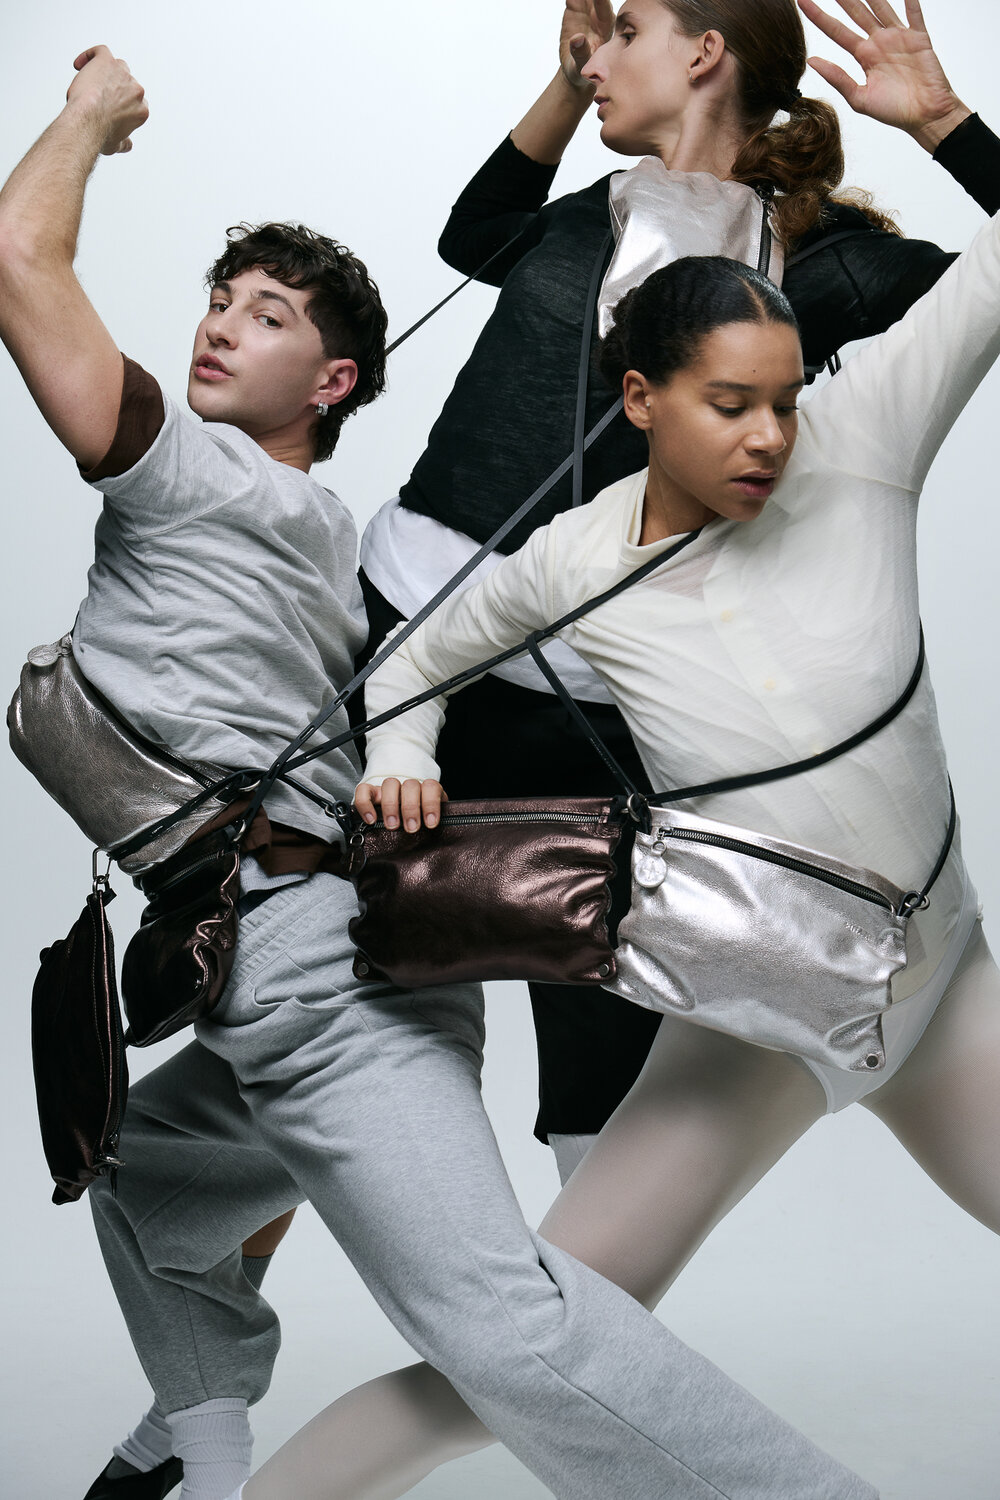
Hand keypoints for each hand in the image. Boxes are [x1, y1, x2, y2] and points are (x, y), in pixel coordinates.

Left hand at [66, 45, 147, 154]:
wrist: (87, 121)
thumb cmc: (100, 134)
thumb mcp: (116, 144)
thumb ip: (124, 142)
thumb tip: (128, 145)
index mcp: (141, 109)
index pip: (134, 100)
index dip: (121, 102)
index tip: (107, 106)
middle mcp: (136, 90)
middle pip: (126, 81)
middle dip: (113, 86)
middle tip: (96, 94)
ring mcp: (122, 73)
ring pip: (115, 66)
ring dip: (103, 71)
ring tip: (87, 79)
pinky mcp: (106, 61)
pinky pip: (100, 51)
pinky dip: (89, 56)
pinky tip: (79, 65)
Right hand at [354, 777, 445, 831]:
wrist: (402, 816)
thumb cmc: (418, 821)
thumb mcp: (428, 821)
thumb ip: (431, 823)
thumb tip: (435, 838)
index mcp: (426, 790)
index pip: (431, 787)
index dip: (431, 804)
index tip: (430, 823)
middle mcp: (407, 786)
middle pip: (410, 785)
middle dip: (411, 808)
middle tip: (411, 828)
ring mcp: (388, 788)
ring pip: (390, 784)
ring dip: (391, 805)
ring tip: (393, 826)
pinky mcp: (371, 792)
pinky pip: (363, 790)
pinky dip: (366, 804)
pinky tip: (370, 820)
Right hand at [560, 0, 614, 89]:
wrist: (577, 68)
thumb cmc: (584, 72)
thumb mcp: (582, 67)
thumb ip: (581, 54)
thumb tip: (577, 38)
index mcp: (605, 26)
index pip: (603, 6)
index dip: (600, 0)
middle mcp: (598, 13)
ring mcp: (587, 8)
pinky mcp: (574, 7)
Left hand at [799, 0, 969, 147]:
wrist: (925, 116)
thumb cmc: (894, 111)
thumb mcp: (859, 98)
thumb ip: (837, 78)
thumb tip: (812, 61)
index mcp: (863, 56)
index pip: (836, 31)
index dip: (819, 17)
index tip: (802, 2)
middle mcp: (879, 42)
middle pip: (857, 13)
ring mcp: (899, 37)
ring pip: (881, 6)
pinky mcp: (919, 37)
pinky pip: (914, 14)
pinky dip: (910, 1)